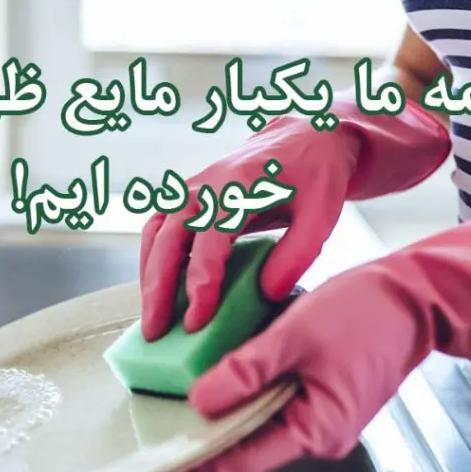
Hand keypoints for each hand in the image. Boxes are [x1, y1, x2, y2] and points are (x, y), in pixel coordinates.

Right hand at [139, 100, 449, 340]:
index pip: (209, 238)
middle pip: (168, 238)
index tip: (197, 320)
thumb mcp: (322, 213)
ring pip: (155, 235)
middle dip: (159, 288)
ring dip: (148, 278)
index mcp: (239, 184)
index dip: (200, 281)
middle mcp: (204, 184)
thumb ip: (296, 254)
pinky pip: (157, 232)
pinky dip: (151, 263)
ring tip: (152, 320)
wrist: (301, 139)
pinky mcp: (185, 199)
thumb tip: (266, 294)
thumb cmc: (313, 177)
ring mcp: (189, 189)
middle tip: (156, 332)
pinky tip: (158, 293)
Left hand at [158, 201, 470, 471]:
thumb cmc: (367, 312)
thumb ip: (245, 371)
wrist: (415, 294)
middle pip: (246, 448)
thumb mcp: (295, 335)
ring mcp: (320, 416)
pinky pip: (271, 404)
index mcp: (317, 430)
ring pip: (256, 425)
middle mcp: (318, 433)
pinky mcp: (319, 395)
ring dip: (219, 417)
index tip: (156, 465)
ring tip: (174, 409)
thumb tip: (199, 402)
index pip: (241, 461)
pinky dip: (241, 396)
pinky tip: (214, 381)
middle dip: (200, 443)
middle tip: (155, 434)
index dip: (194, 465)